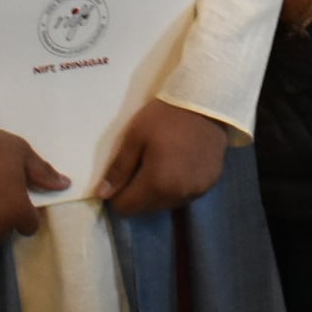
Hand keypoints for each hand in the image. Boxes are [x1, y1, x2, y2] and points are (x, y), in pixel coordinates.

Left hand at [101, 101, 227, 216]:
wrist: (207, 102)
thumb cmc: (166, 116)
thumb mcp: (135, 137)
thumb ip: (118, 169)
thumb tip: (102, 194)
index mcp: (156, 184)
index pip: (127, 208)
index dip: (118, 195)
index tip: (122, 175)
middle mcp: (178, 194)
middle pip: (146, 209)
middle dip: (138, 194)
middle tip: (142, 165)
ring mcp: (197, 191)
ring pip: (167, 204)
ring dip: (159, 192)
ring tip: (163, 164)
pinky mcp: (210, 184)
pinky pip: (186, 195)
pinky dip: (178, 186)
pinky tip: (180, 164)